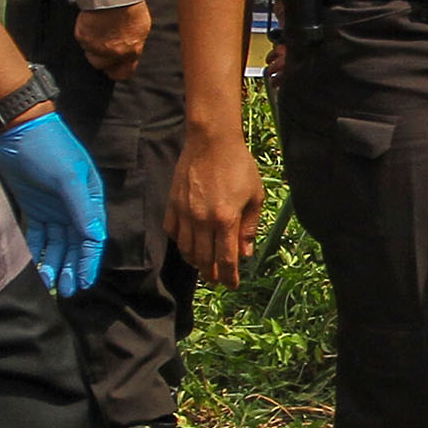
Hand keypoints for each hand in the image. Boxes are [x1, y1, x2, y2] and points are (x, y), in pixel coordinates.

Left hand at [0, 107, 109, 297]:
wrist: (20, 128)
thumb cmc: (49, 147)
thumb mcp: (68, 176)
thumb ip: (82, 208)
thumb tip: (96, 238)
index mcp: (90, 199)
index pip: (92, 238)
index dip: (87, 262)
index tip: (82, 283)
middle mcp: (75, 208)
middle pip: (75, 246)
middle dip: (72, 269)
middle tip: (65, 292)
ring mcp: (54, 209)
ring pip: (57, 245)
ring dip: (55, 264)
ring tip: (50, 285)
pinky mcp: (35, 208)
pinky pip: (38, 237)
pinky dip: (38, 252)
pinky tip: (36, 268)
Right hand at [75, 0, 150, 79]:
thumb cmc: (130, 5)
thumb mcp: (140, 28)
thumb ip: (132, 43)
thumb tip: (127, 49)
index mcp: (132, 52)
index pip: (123, 73)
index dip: (115, 70)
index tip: (112, 68)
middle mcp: (114, 53)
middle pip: (100, 64)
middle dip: (99, 55)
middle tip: (100, 41)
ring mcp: (97, 47)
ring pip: (89, 51)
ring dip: (91, 42)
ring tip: (97, 26)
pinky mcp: (84, 38)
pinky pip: (81, 38)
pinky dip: (84, 30)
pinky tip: (91, 20)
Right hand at [170, 132, 265, 284]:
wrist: (211, 142)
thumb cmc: (239, 167)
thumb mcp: (255, 197)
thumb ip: (249, 227)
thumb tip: (245, 253)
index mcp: (226, 219)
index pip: (226, 259)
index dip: (229, 277)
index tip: (232, 285)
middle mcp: (203, 220)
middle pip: (204, 259)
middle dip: (212, 274)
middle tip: (218, 279)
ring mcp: (184, 213)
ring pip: (187, 250)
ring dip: (196, 263)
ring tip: (204, 266)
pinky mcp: (172, 204)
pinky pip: (173, 232)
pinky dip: (181, 244)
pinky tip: (189, 245)